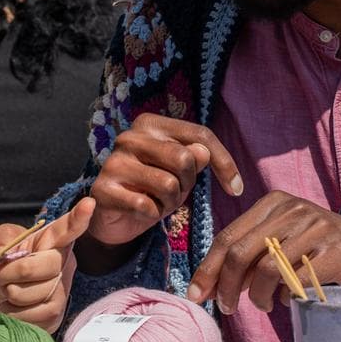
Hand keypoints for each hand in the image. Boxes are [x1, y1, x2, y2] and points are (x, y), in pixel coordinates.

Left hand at [0, 198, 94, 333]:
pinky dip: (11, 312)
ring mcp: (62, 290)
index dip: (79, 217)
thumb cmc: (14, 261)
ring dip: (7, 294)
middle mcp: (63, 263)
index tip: (89, 204)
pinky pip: (26, 316)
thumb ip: (3, 239)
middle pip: (32, 268)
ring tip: (9, 289)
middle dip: (6, 273)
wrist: (17, 290)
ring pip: (26, 294)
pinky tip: (15, 306)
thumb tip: (1, 254)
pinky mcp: (56, 314)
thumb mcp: (7, 241)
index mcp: (54, 240)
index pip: (68, 228)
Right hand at [86, 113, 242, 246]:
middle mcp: (129, 137)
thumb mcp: (181, 174)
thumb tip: (203, 152)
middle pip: (184, 159)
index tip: (237, 189)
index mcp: (150, 124)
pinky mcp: (102, 188)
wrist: (113, 217)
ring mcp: (113, 161)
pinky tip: (141, 211)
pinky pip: (146, 205)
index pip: (199, 135)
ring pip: (167, 184)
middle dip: (188, 184)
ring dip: (170, 202)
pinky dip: (152, 214)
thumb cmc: (151, 189)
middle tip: (176, 193)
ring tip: (158, 202)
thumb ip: (195, 159)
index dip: (224, 162)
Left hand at [184, 192, 340, 312]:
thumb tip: (209, 287)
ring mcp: (315, 228)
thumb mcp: (280, 242)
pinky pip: (295, 280)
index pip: (228, 236)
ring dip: (256, 296)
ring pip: (266, 268)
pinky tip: (285, 300)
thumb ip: (248, 257)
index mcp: (273, 203)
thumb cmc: (317, 248)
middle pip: (241, 252)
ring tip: (261, 305)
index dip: (208, 268)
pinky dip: (283, 296)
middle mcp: (292, 209)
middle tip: (226, 308)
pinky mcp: (335, 251)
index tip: (196, 295)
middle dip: (225, 286)